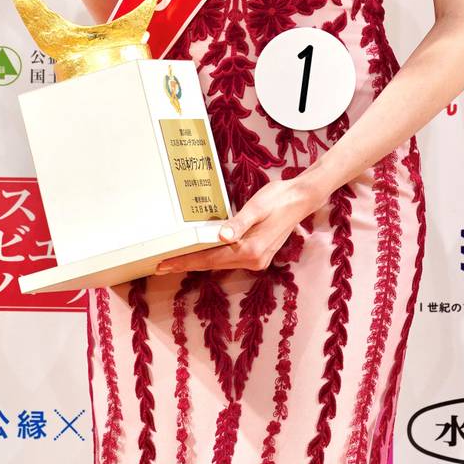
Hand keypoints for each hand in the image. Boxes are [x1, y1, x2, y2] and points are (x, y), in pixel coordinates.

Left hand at [154, 174, 325, 275]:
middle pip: (213, 264)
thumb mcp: (257, 207)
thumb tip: (221, 237)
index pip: (210, 258)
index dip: (186, 261)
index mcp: (251, 249)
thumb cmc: (278, 198)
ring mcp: (257, 259)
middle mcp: (254, 260)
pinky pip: (230, 258)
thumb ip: (238, 223)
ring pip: (221, 263)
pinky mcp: (259, 254)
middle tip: (162, 265)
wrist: (301, 199)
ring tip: (176, 260)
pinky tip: (202, 252)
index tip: (166, 265)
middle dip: (187, 264)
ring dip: (199, 261)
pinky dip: (213, 257)